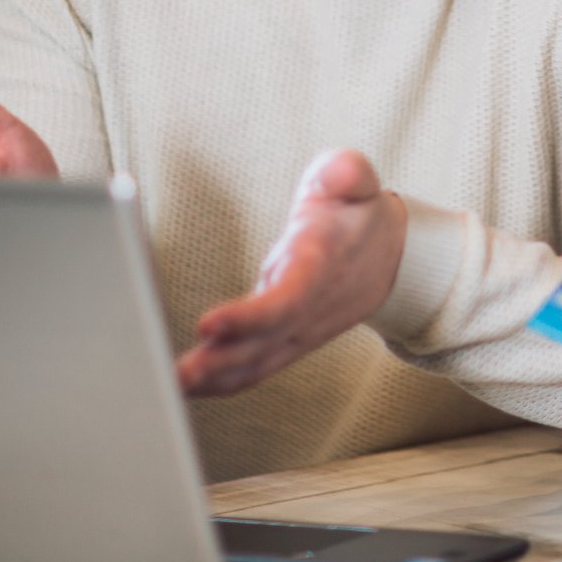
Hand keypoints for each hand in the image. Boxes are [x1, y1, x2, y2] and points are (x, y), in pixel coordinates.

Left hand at [177, 150, 406, 396]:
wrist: (392, 254)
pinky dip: (222, 383)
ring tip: (170, 385)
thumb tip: (344, 174)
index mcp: (320, 264)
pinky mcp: (288, 341)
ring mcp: (300, 330)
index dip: (249, 317)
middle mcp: (309, 306)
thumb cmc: (357, 210)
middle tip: (175, 374)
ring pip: (257, 364)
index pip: (287, 299)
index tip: (208, 324)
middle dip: (220, 361)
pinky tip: (187, 388)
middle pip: (264, 343)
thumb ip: (348, 173)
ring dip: (214, 379)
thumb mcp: (357, 179)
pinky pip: (256, 369)